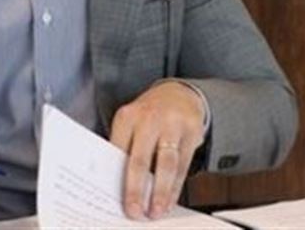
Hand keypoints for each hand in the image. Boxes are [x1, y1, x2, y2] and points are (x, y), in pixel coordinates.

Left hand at [110, 82, 205, 219]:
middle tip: (134, 211)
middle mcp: (148, 118)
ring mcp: (172, 124)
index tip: (112, 199)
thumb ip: (125, 147)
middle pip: (140, 159)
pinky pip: (183, 164)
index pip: (117, 151)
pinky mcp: (191, 131)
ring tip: (156, 210)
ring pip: (166, 164)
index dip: (115, 177)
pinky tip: (171, 199)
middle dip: (136, 189)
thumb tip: (119, 185)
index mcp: (127, 117)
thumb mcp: (131, 123)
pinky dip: (176, 186)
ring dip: (161, 191)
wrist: (179, 93)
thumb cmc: (148, 115)